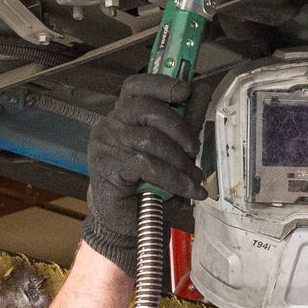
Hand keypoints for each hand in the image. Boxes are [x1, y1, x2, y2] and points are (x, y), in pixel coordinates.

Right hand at [80, 73, 206, 274]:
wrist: (126, 223)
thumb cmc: (149, 184)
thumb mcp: (173, 148)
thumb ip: (185, 119)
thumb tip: (201, 88)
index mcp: (123, 116)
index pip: (136, 86)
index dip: (161, 84)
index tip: (185, 89)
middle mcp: (110, 125)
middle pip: (145, 108)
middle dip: (179, 127)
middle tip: (194, 149)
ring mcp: (106, 146)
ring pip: (149, 139)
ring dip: (179, 159)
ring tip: (193, 177)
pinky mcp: (108, 168)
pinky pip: (147, 165)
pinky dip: (174, 178)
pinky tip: (187, 190)